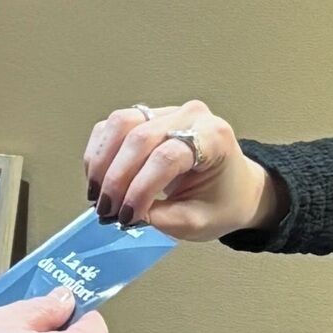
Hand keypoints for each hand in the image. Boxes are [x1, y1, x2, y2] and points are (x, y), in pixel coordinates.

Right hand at [82, 99, 278, 241]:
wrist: (234, 187)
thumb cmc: (222, 201)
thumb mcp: (198, 221)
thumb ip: (161, 219)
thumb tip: (123, 214)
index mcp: (214, 138)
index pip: (167, 157)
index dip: (141, 188)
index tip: (127, 216)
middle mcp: (191, 116)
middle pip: (139, 137)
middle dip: (116, 179)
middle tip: (106, 211)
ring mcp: (167, 111)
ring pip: (121, 124)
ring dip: (102, 162)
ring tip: (98, 195)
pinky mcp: (147, 115)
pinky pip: (113, 126)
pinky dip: (99, 152)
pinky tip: (99, 178)